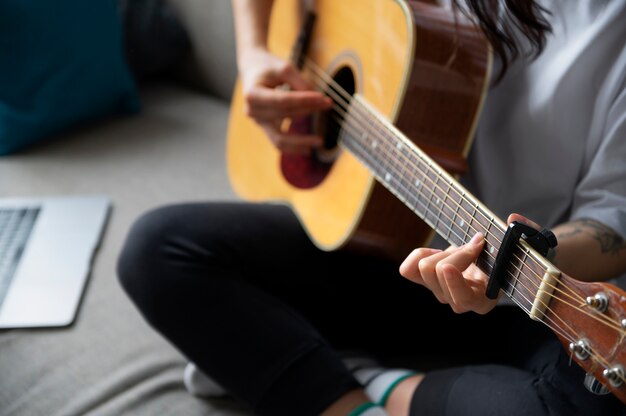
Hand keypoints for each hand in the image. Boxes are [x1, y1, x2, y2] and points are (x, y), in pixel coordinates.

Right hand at [239, 49, 331, 154]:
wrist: (253, 70)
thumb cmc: (268, 67)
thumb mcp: (283, 67)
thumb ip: (299, 81)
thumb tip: (315, 99)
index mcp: (253, 94)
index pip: (283, 100)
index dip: (303, 100)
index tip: (322, 98)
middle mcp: (252, 111)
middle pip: (285, 115)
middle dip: (308, 110)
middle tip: (328, 104)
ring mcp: (258, 122)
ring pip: (280, 138)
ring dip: (301, 140)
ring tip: (319, 141)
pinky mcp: (265, 127)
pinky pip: (279, 143)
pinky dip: (293, 147)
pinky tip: (308, 150)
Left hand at [399, 213, 540, 314]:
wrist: (497, 261)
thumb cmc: (516, 255)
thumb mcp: (530, 245)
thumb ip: (529, 233)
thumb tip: (514, 219)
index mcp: (483, 301)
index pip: (461, 299)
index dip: (456, 278)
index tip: (472, 249)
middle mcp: (459, 302)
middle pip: (438, 271)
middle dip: (456, 250)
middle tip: (475, 245)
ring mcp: (440, 292)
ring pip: (423, 267)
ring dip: (442, 251)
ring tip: (460, 249)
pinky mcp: (426, 281)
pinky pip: (408, 269)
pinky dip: (422, 254)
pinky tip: (440, 252)